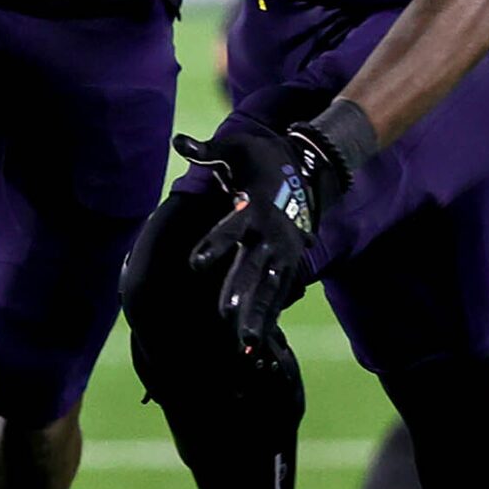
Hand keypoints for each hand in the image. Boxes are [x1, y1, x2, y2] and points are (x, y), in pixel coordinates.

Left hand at [176, 114, 350, 357]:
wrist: (309, 166)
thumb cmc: (260, 158)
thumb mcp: (234, 148)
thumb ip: (206, 151)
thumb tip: (180, 141)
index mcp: (252, 208)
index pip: (230, 229)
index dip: (213, 245)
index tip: (194, 263)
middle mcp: (270, 235)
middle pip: (253, 268)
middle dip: (241, 294)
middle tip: (226, 318)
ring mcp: (284, 252)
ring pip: (269, 289)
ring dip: (257, 316)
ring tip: (244, 346)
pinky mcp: (291, 264)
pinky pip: (279, 295)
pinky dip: (269, 318)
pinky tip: (257, 347)